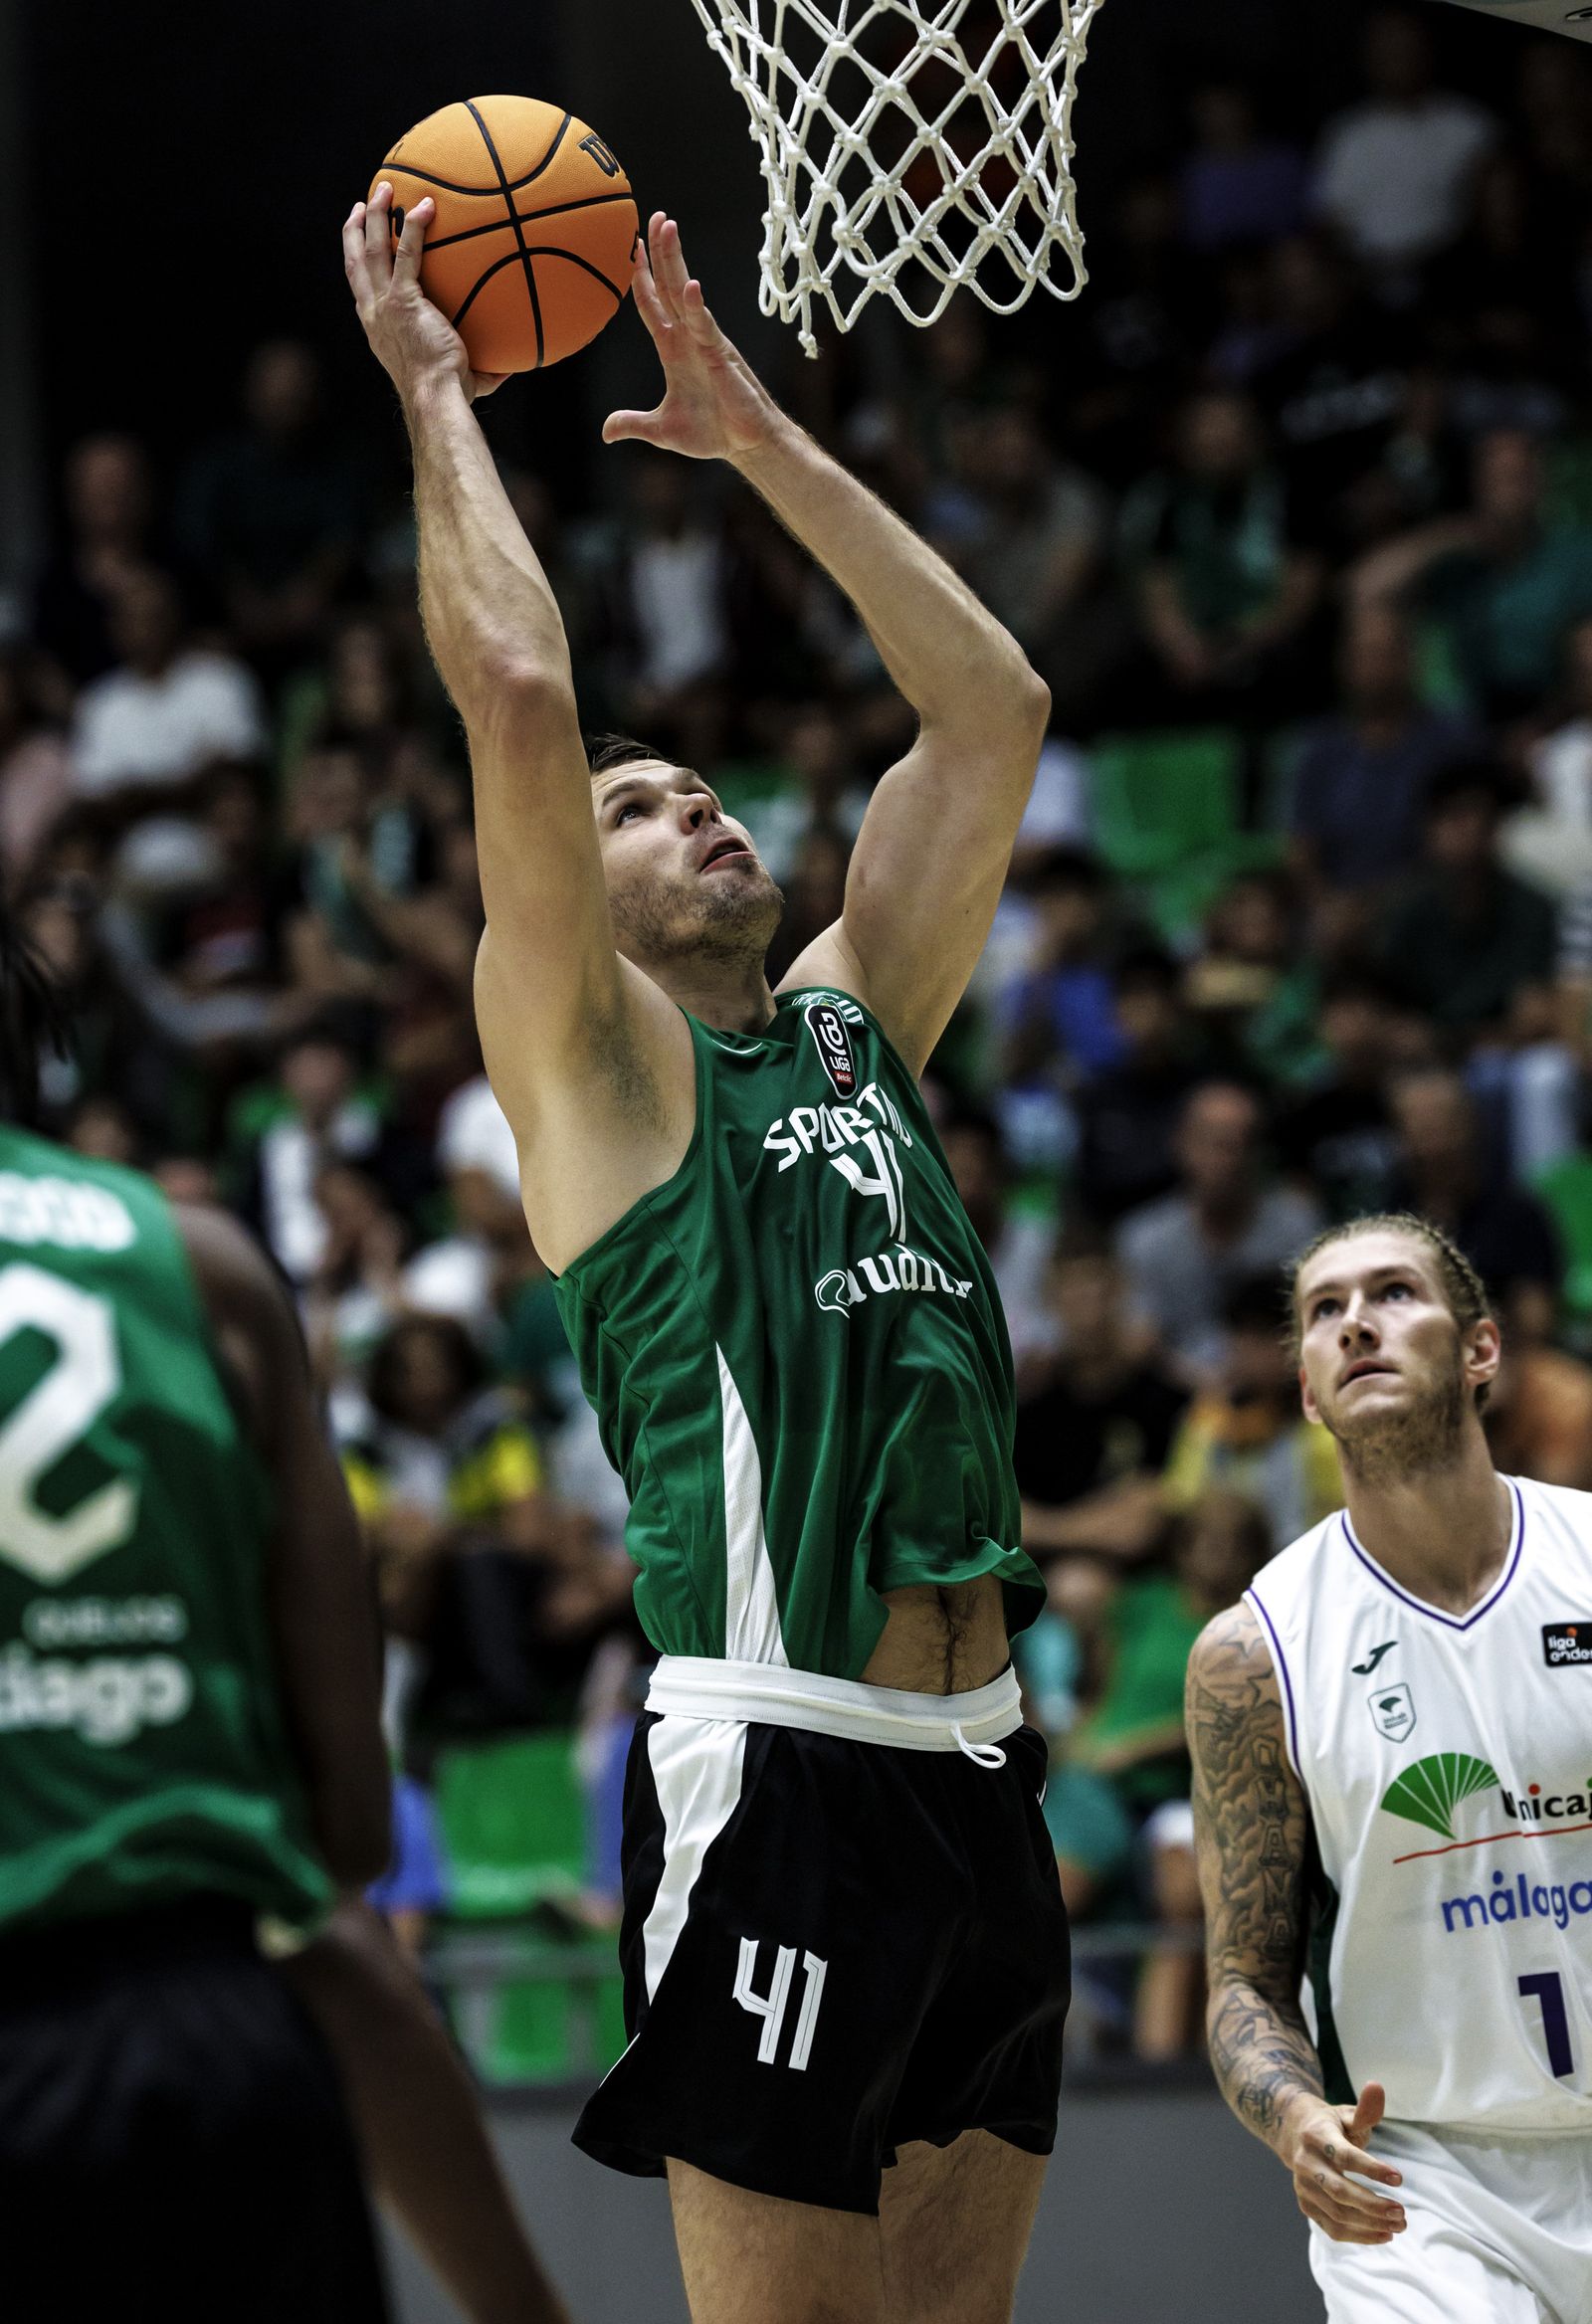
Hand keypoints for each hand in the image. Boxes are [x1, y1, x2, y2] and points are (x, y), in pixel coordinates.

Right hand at [343, 183, 507, 408]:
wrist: (435, 397)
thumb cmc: (447, 394)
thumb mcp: (459, 378)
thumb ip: (481, 367)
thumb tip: (509, 367)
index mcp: (377, 327)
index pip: (360, 287)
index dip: (357, 260)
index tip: (360, 240)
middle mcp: (373, 313)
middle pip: (356, 260)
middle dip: (356, 228)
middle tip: (362, 203)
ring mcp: (384, 304)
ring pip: (372, 249)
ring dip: (376, 215)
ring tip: (386, 187)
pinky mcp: (402, 299)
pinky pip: (407, 253)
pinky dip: (413, 226)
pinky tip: (427, 206)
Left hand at [602, 212, 778, 462]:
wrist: (746, 446)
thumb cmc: (712, 433)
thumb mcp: (661, 430)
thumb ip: (633, 424)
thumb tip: (605, 432)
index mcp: (672, 349)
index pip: (652, 304)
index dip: (640, 277)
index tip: (629, 248)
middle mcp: (687, 337)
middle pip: (668, 285)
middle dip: (659, 251)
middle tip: (652, 217)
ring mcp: (704, 341)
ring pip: (685, 292)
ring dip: (675, 260)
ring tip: (667, 227)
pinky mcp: (721, 354)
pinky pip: (705, 325)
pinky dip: (695, 306)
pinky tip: (688, 285)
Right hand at [1280, 2083, 1406, 2245]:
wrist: (1295, 2135)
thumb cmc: (1331, 2126)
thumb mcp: (1346, 2114)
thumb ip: (1365, 2109)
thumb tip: (1377, 2087)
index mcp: (1317, 2136)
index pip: (1344, 2156)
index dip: (1372, 2169)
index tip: (1400, 2178)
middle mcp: (1306, 2164)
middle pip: (1339, 2191)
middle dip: (1373, 2205)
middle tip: (1402, 2212)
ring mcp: (1304, 2187)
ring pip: (1337, 2214)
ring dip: (1370, 2223)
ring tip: (1399, 2224)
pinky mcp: (1307, 2205)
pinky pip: (1332, 2228)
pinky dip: (1359, 2236)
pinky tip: (1384, 2235)